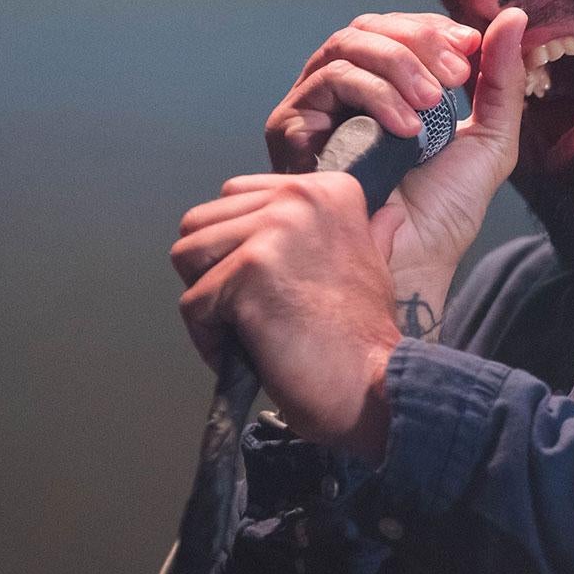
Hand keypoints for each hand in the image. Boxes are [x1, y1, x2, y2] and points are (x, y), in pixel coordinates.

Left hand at [170, 170, 399, 459]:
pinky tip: (248, 353)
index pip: (234, 196)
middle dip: (213, 270)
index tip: (269, 283)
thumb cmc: (367, 334)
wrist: (372, 384)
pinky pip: (191, 303)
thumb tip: (387, 215)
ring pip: (186, 255)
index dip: (237, 245)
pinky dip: (209, 338)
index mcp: (326, 189)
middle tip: (251, 310)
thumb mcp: (373, 265)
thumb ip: (366, 234)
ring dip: (207, 300)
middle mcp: (298, 197)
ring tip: (245, 329)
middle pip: (201, 222)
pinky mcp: (247, 271)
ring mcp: (271, 231)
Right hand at [262, 6, 528, 318]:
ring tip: (430, 105)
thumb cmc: (446, 210)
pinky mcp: (292, 128)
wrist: (415, 259)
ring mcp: (315, 107)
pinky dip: (372, 95)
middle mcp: (344, 92)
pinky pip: (328, 83)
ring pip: (345, 47)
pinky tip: (404, 129)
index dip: (433, 28)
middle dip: (416, 41)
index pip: (398, 28)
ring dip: (397, 65)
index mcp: (386, 87)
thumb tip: (515, 18)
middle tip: (454, 75)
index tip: (470, 47)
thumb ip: (502, 79)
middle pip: (367, 28)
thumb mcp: (490, 137)